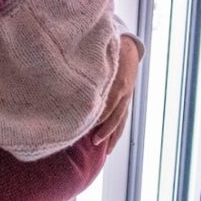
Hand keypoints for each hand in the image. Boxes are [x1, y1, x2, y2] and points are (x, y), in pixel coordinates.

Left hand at [90, 35, 141, 153]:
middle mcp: (124, 92)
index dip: (99, 116)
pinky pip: (123, 119)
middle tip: (94, 142)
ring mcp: (127, 98)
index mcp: (117, 82)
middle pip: (115, 115)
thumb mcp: (102, 59)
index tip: (87, 126)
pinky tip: (112, 143)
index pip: (108, 104)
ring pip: (121, 120)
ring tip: (106, 150)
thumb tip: (71, 80)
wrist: (128, 50)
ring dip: (113, 135)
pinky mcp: (127, 101)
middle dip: (105, 130)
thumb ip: (91, 70)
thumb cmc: (109, 53)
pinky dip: (118, 131)